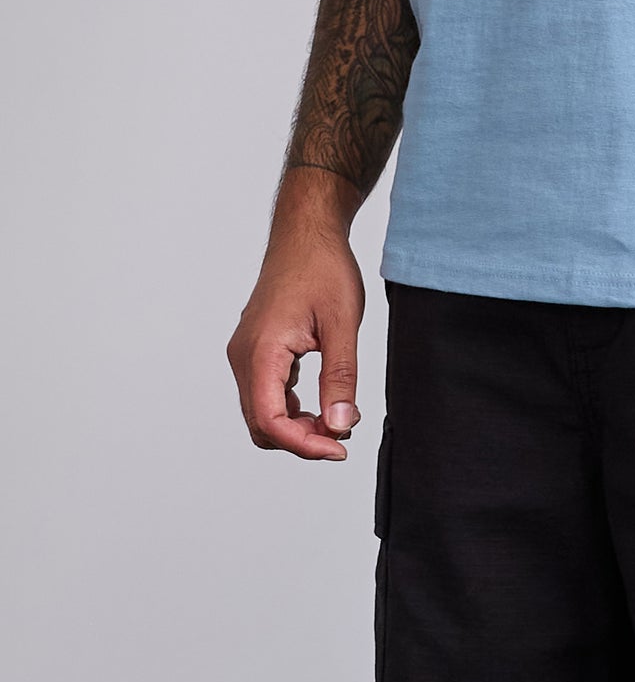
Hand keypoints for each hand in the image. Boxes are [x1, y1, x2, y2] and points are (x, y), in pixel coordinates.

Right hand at [227, 206, 364, 461]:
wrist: (307, 233)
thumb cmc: (323, 268)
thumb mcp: (343, 324)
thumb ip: (341, 377)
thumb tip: (339, 425)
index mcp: (261, 351)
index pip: (269, 420)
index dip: (303, 444)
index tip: (338, 448)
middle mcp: (244, 356)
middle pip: (261, 423)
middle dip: (300, 440)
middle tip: (342, 436)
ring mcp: (246, 353)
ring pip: (262, 411)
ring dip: (296, 425)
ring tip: (337, 419)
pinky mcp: (256, 349)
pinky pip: (266, 392)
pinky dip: (291, 407)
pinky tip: (322, 401)